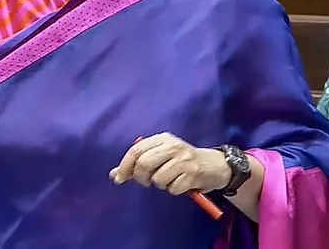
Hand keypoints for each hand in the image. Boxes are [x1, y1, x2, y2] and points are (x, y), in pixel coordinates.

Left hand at [109, 132, 230, 195]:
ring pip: (158, 178)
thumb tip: (114, 175)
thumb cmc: (181, 161)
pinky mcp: (193, 174)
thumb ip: (137, 163)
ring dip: (160, 184)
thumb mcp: (160, 156)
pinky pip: (173, 188)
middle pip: (144, 163)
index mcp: (162, 138)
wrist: (214, 165)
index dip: (125, 165)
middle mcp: (173, 146)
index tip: (119, 178)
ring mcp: (184, 160)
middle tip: (146, 182)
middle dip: (140, 177)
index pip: (136, 150)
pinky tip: (180, 183)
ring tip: (169, 179)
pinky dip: (173, 190)